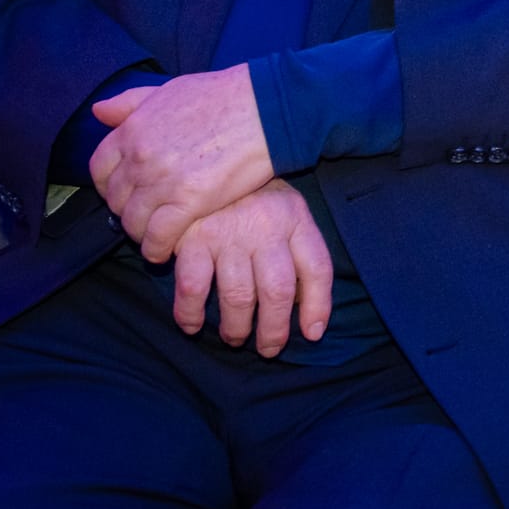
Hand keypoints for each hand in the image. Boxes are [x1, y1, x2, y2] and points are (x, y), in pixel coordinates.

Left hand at [90, 65, 276, 261]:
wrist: (266, 107)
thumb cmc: (224, 94)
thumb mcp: (170, 88)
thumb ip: (131, 102)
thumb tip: (99, 111)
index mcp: (133, 130)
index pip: (99, 169)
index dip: (108, 185)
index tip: (125, 192)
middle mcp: (140, 158)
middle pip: (116, 200)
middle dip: (127, 211)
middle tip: (145, 216)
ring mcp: (162, 182)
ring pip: (133, 222)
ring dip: (141, 233)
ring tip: (155, 236)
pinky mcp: (190, 202)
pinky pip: (158, 237)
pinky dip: (156, 249)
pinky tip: (165, 251)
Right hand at [170, 180, 333, 356]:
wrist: (204, 159)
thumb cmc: (253, 197)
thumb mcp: (287, 211)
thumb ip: (299, 251)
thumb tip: (307, 310)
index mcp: (295, 218)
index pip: (317, 268)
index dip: (318, 306)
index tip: (312, 334)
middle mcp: (266, 227)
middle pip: (278, 291)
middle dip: (274, 330)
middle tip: (268, 348)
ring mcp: (228, 233)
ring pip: (238, 296)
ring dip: (236, 328)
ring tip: (235, 338)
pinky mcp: (192, 238)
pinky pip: (193, 287)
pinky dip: (190, 313)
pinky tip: (192, 325)